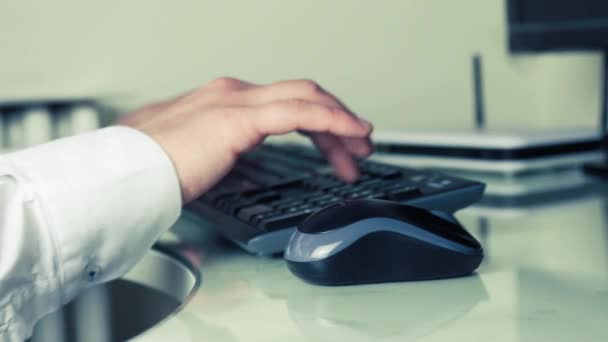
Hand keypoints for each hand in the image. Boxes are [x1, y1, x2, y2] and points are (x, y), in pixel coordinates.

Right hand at [118, 78, 373, 202]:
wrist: (124, 175)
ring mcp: (236, 101)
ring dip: (340, 121)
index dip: (314, 121)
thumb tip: (229, 176)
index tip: (334, 147)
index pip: (281, 103)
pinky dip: (332, 120)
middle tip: (357, 146)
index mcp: (221, 104)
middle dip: (334, 119)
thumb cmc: (147, 174)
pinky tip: (351, 134)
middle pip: (300, 95)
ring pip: (307, 98)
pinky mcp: (241, 117)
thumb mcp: (192, 163)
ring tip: (362, 145)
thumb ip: (215, 161)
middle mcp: (231, 94)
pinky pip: (302, 111)